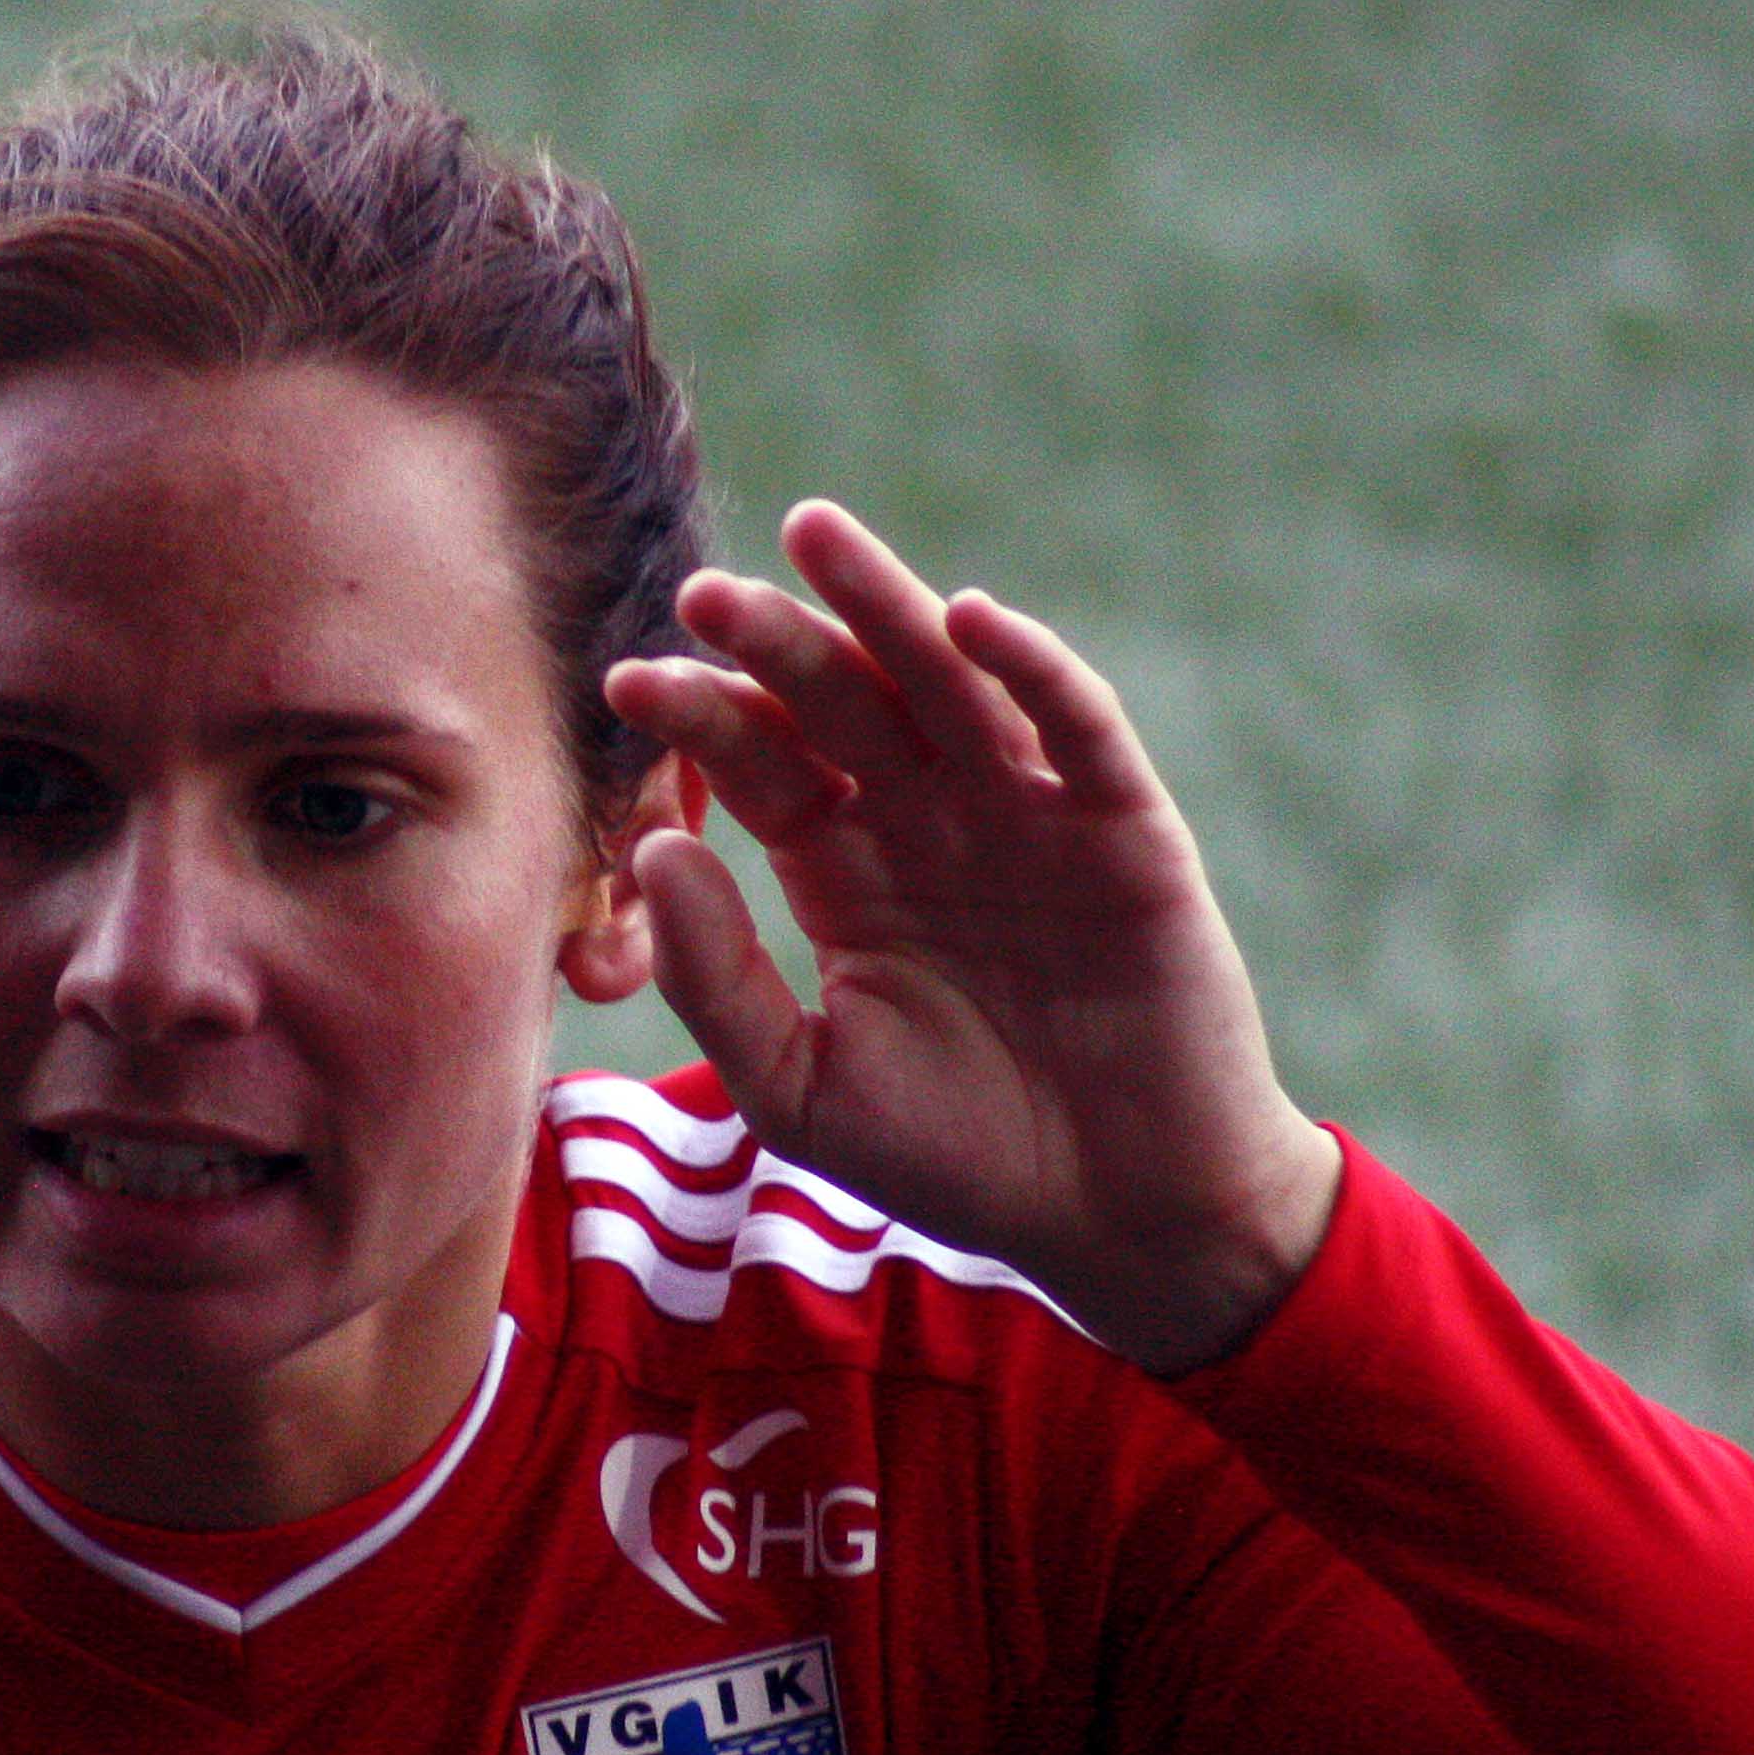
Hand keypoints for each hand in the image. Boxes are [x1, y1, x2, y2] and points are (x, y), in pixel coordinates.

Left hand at [608, 502, 1341, 1373]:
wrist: (1120, 1217)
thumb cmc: (957, 1155)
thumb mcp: (798, 1089)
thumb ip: (717, 979)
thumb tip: (656, 851)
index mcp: (845, 871)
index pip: (764, 763)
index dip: (702, 719)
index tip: (628, 686)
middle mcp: (931, 822)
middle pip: (844, 699)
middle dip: (776, 642)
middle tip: (704, 594)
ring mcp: (1030, 815)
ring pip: (950, 682)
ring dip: (886, 607)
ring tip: (817, 537)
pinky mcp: (1125, 831)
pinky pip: (1077, 728)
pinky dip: (1030, 668)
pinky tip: (967, 620)